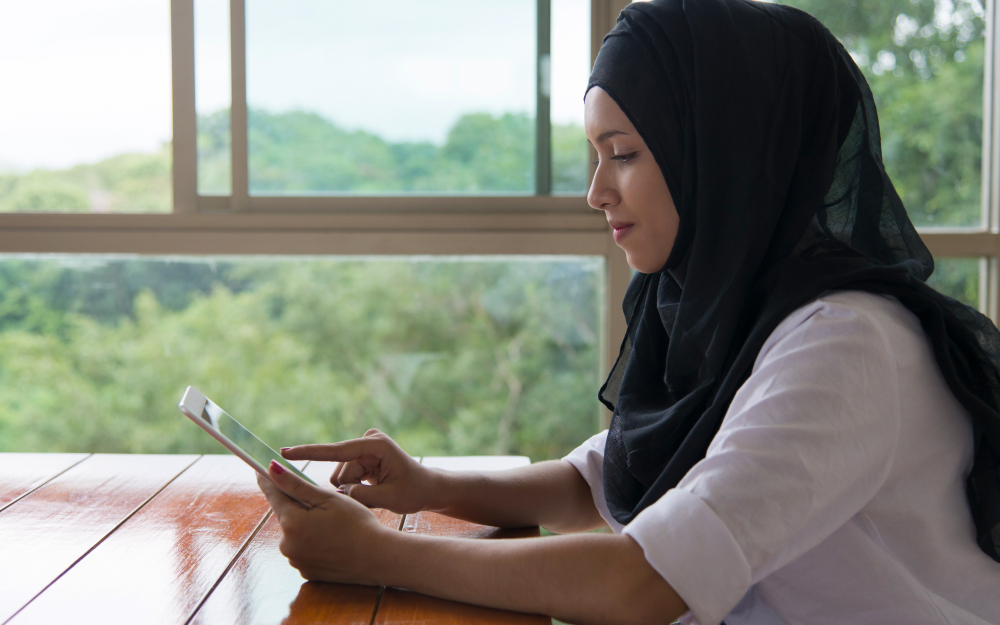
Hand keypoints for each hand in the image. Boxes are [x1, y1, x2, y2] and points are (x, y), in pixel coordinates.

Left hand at [257, 459, 393, 584]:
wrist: (377, 559)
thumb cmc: (357, 524)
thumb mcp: (328, 499)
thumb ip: (296, 485)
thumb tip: (271, 468)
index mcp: (292, 523)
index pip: (273, 495)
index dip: (268, 480)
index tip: (261, 469)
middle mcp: (287, 545)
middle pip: (287, 516)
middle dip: (299, 506)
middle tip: (322, 502)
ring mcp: (296, 561)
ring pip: (296, 534)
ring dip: (306, 526)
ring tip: (333, 525)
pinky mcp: (306, 572)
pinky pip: (304, 550)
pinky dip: (313, 542)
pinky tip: (333, 540)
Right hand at [280, 428, 436, 514]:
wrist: (427, 488)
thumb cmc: (414, 492)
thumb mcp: (390, 498)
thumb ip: (361, 496)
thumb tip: (337, 492)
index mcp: (376, 445)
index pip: (336, 450)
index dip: (309, 453)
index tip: (284, 453)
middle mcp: (367, 441)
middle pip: (339, 470)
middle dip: (350, 489)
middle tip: (374, 496)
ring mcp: (363, 448)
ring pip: (340, 477)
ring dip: (352, 491)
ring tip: (376, 493)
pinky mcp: (360, 456)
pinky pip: (345, 477)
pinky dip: (353, 489)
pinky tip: (371, 490)